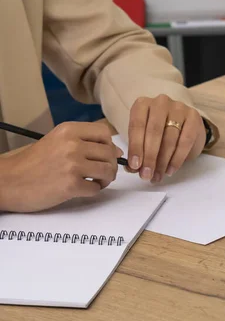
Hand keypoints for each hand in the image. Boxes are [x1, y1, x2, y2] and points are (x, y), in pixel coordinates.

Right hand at [0, 122, 121, 212]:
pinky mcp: (71, 185)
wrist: (8, 181)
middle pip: (110, 153)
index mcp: (68, 130)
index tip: (103, 154)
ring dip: (105, 179)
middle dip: (110, 165)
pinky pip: (96, 188)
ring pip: (108, 171)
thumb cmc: (33, 163)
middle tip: (101, 173)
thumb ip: (84, 143)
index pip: (104, 133)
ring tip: (95, 181)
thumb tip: (117, 151)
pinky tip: (83, 189)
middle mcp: (72, 144)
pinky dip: (93, 191)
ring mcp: (72, 164)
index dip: (109, 145)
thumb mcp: (57, 142)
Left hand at [127, 94, 205, 182]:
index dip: (135, 147)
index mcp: (142, 104)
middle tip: (146, 175)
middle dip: (149, 157)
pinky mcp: (193, 117)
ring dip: (162, 161)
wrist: (186, 126)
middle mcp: (160, 102)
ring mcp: (179, 108)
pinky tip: (170, 170)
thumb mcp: (145, 138)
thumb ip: (138, 152)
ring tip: (158, 176)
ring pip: (169, 138)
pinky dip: (177, 158)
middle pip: (154, 131)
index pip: (137, 125)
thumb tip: (132, 169)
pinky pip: (185, 141)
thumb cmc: (160, 132)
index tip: (134, 166)